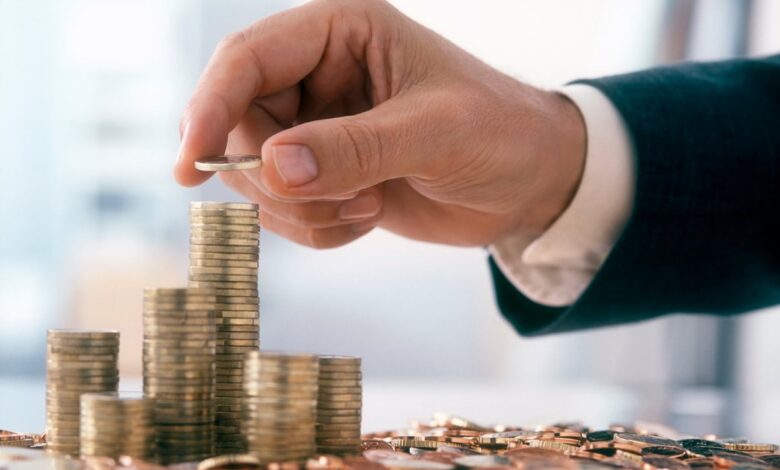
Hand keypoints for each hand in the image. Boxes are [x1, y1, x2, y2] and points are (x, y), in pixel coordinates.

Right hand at [175, 0, 585, 248]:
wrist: (529, 183)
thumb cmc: (500, 133)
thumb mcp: (437, 133)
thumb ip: (356, 147)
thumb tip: (272, 167)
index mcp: (340, 32)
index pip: (246, 59)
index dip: (209, 109)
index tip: (189, 168)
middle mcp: (318, 75)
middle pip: (240, 125)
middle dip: (279, 179)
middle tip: (345, 198)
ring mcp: (318, 128)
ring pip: (257, 176)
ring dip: (304, 209)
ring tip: (370, 204)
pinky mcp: (325, 174)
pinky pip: (284, 210)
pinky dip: (318, 229)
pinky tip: (369, 217)